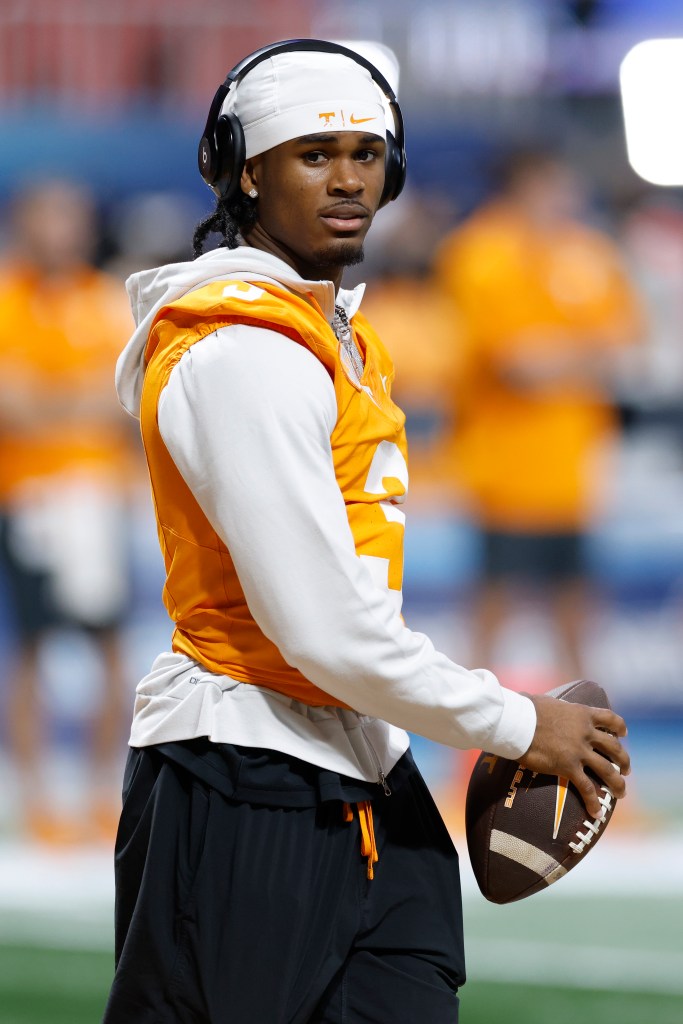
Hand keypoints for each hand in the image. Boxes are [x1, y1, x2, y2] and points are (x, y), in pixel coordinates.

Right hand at [520, 693, 629, 818]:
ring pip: (607, 770)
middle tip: (626, 769)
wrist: (518, 722)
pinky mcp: (568, 767)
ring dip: (617, 782)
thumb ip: (558, 708)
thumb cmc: (527, 708)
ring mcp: (579, 751)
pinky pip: (586, 788)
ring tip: (621, 793)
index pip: (609, 719)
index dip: (620, 727)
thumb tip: (545, 705)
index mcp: (582, 714)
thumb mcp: (550, 703)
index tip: (624, 734)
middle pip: (613, 747)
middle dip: (623, 760)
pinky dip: (593, 802)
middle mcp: (586, 733)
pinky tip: (597, 813)